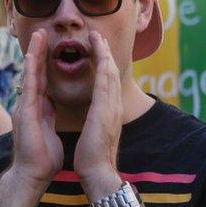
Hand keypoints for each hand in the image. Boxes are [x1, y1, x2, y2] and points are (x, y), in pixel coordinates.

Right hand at [9, 30, 62, 186]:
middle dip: (38, 51)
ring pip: (31, 74)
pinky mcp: (25, 112)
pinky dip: (31, 70)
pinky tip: (33, 56)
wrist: (32, 173)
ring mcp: (25, 106)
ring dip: (34, 53)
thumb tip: (51, 104)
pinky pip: (29, 86)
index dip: (45, 61)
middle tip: (41, 31)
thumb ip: (48, 114)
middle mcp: (29, 102)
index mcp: (38, 107)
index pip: (42, 79)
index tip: (48, 45)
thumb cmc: (42, 156)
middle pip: (35, 71)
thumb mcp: (49, 129)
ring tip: (37, 35)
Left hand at [75, 31, 123, 196]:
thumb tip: (94, 111)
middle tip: (99, 35)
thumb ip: (95, 117)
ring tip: (99, 38)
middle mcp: (112, 106)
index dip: (102, 63)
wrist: (97, 171)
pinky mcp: (105, 112)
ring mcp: (111, 108)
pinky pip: (105, 85)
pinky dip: (104, 69)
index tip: (97, 48)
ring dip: (105, 54)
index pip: (105, 81)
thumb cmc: (92, 155)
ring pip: (110, 75)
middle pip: (110, 73)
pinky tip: (101, 56)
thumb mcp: (94, 130)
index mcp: (107, 110)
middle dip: (105, 53)